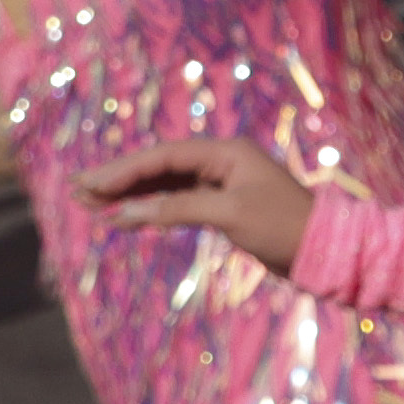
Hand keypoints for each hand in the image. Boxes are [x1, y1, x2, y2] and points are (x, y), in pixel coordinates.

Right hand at [84, 137, 321, 278]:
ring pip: (166, 185)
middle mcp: (222, 162)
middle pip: (160, 166)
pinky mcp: (223, 207)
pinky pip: (178, 202)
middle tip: (77, 189)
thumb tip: (127, 213)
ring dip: (130, 194)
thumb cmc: (284, 227)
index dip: (125, 170)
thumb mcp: (230, 215)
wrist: (326, 251)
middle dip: (119, 179)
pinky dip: (151, 210)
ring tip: (90, 203)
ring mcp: (222, 184)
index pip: (164, 156)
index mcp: (227, 153)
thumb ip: (178, 210)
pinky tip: (124, 217)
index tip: (92, 185)